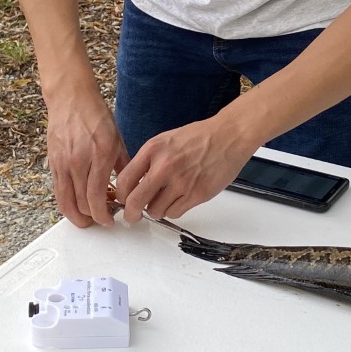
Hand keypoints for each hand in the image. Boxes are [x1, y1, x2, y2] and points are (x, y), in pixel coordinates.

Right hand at [45, 91, 128, 227]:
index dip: (104, 215)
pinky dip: (67, 203)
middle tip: (103, 217)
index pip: (97, 197)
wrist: (71, 99)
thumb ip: (124, 166)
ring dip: (78, 216)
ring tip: (88, 218)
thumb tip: (131, 187)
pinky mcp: (53, 163)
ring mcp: (63, 163)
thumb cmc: (95, 116)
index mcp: (100, 155)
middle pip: (82, 204)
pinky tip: (76, 204)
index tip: (110, 219)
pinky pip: (57, 192)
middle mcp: (79, 161)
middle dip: (94, 217)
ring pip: (66, 202)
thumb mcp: (117, 139)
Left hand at [112, 119, 255, 223]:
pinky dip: (173, 210)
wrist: (229, 136)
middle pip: (136, 201)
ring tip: (164, 201)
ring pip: (155, 211)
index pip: (124, 180)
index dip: (121, 195)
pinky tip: (179, 199)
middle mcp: (164, 166)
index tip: (124, 200)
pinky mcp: (197, 194)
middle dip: (131, 213)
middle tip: (133, 216)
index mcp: (153, 150)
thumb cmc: (199, 137)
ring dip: (156, 210)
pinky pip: (175, 213)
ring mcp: (181, 181)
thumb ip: (148, 161)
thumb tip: (134, 185)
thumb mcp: (165, 140)